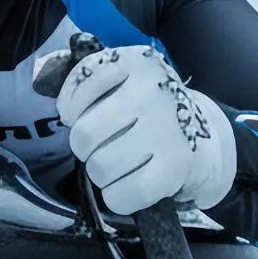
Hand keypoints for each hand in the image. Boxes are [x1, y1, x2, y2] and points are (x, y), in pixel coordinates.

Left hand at [57, 45, 235, 216]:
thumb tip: (48, 87)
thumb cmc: (149, 111)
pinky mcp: (176, 167)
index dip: (73, 108)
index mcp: (137, 61)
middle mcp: (153, 90)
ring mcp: (166, 129)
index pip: (80, 84)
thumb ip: (85, 79)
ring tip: (122, 164)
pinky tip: (132, 184)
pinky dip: (119, 197)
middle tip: (107, 145)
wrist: (208, 138)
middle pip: (83, 136)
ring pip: (99, 168)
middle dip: (87, 148)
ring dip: (104, 174)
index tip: (87, 114)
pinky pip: (121, 196)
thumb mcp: (123, 79)